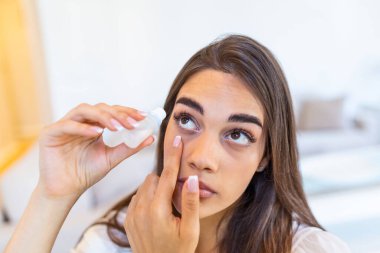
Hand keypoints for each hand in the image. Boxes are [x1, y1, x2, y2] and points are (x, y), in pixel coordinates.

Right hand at [38, 103, 153, 199]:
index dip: (127, 112)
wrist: (66, 191)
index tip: (143, 116)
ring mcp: (64, 125)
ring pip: (84, 110)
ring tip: (117, 126)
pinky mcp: (50, 133)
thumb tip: (150, 137)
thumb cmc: (86, 173)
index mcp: (93, 125)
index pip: (111, 112)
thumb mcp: (111, 158)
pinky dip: (82, 128)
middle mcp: (79, 122)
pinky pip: (67, 125)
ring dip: (102, 116)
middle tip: (132, 122)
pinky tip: (97, 133)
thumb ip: (129, 147)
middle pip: (100, 108)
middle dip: (118, 114)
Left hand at [125, 136, 199, 252]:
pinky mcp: (128, 218)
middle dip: (165, 180)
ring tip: (167, 206)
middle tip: (176, 195)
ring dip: (156, 188)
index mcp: (158, 210)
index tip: (177, 140)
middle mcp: (141, 209)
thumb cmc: (177, 251)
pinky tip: (157, 211)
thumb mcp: (190, 230)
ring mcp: (132, 214)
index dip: (173, 156)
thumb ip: (190, 203)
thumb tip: (191, 178)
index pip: (167, 175)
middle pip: (153, 178)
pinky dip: (147, 197)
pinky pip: (137, 197)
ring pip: (144, 186)